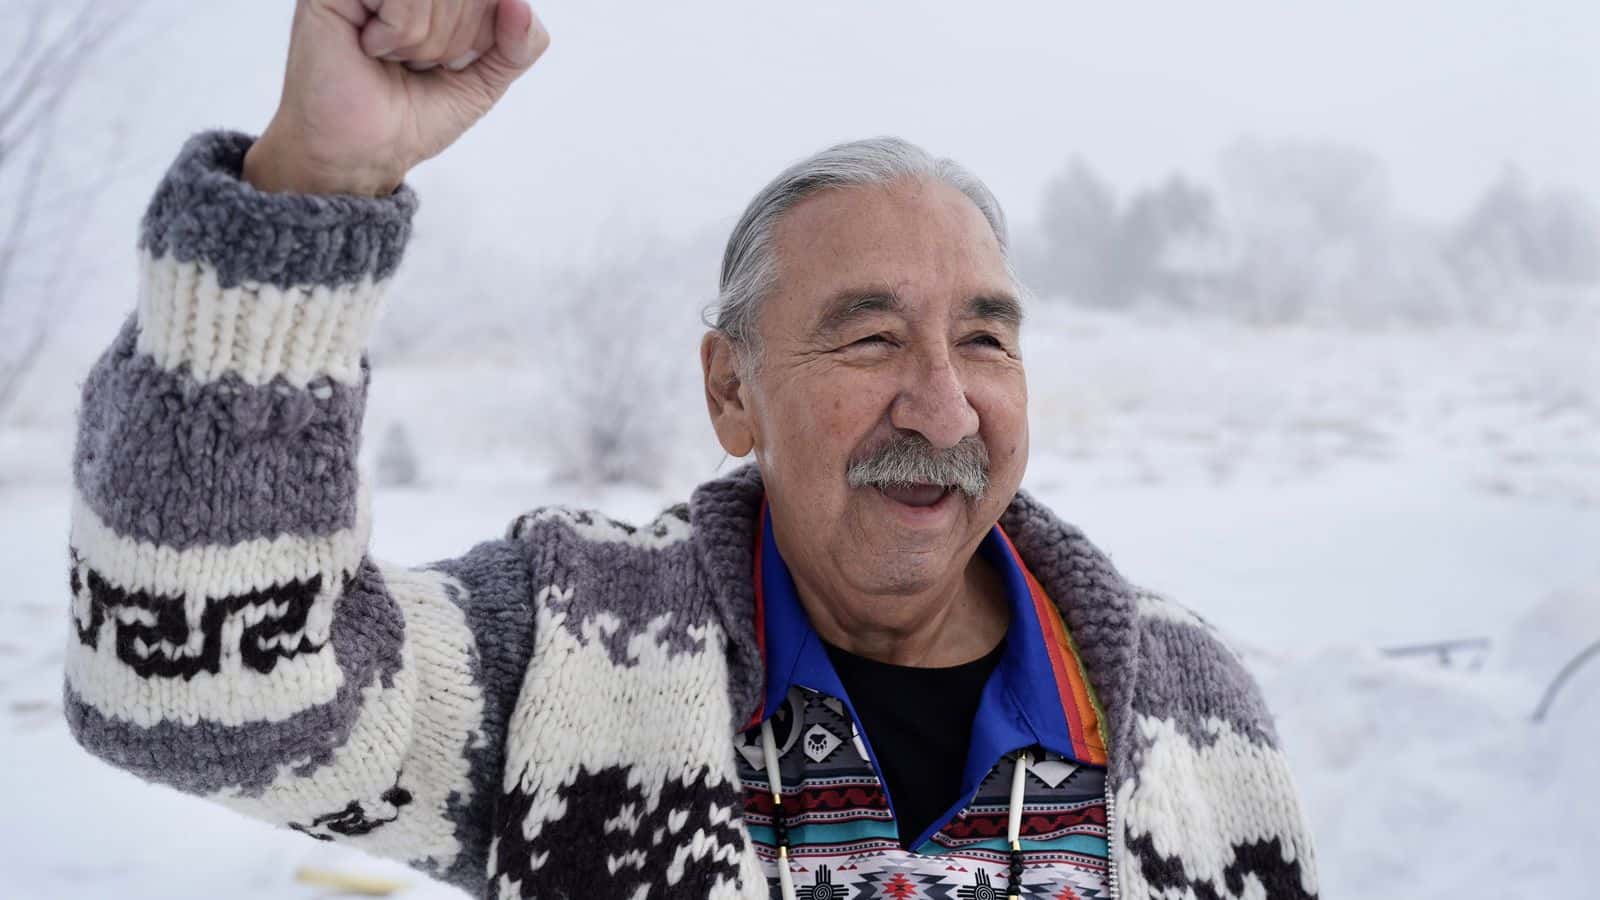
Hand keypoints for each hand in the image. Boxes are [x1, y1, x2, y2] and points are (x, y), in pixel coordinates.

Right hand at [243, 0, 548, 196]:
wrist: (361, 153)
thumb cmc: (412, 116)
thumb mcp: (485, 81)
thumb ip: (520, 45)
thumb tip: (519, 5)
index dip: (481, 33)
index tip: (450, 60)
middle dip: (454, 40)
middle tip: (416, 63)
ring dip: (426, 41)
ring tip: (394, 57)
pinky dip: (399, 33)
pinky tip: (371, 46)